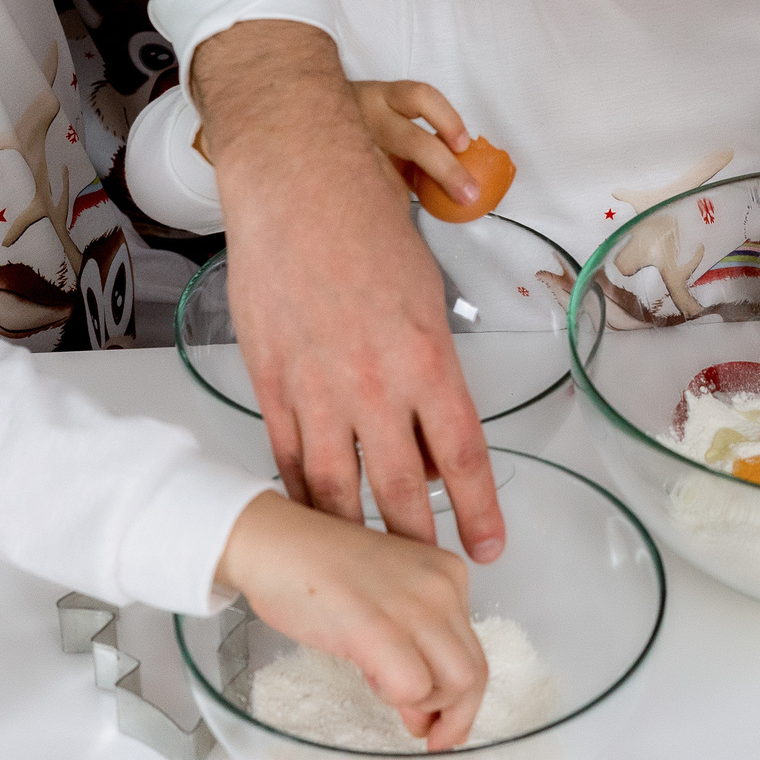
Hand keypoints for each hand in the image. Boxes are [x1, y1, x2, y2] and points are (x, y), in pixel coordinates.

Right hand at [193, 21, 503, 561]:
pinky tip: (313, 519)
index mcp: (426, 356)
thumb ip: (431, 362)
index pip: (464, 453)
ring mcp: (316, 387)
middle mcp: (374, 382)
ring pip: (339, 485)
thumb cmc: (366, 221)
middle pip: (403, 486)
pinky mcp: (271, 381)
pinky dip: (301, 493)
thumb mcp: (425, 291)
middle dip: (420, 541)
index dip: (479, 509)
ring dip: (358, 533)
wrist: (296, 181)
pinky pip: (288, 456)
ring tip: (371, 571)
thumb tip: (434, 422)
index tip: (489, 546)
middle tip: (432, 579)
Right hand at [216, 491, 487, 749]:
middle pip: (474, 672)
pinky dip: (396, 698)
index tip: (437, 717)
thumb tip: (425, 708)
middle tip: (426, 735)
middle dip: (454, 716)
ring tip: (388, 697)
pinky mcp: (378, 626)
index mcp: (447, 575)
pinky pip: (413, 687)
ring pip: (456, 684)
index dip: (458, 696)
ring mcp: (414, 605)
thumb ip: (413, 644)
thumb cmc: (315, 570)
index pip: (475, 650)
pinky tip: (368, 677)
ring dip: (426, 709)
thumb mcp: (384, 601)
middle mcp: (442, 586)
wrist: (271, 540)